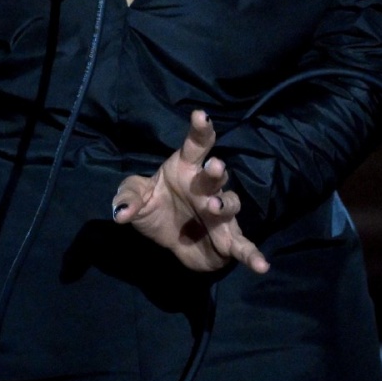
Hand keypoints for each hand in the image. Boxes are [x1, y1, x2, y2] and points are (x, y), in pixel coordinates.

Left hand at [110, 110, 270, 274]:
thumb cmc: (156, 207)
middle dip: (216, 170)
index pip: (195, 145)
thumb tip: (120, 212)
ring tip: (215, 209)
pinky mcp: (227, 239)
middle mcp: (207, 188)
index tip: (201, 115)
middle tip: (215, 167)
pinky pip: (243, 246)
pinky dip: (252, 255)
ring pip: (231, 203)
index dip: (200, 129)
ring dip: (226, 205)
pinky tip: (261, 265)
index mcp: (186, 169)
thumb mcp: (136, 199)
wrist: (167, 241)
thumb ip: (127, 199)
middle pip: (216, 175)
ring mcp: (221, 213)